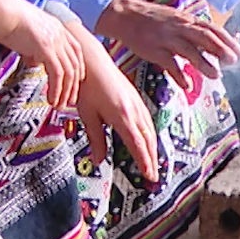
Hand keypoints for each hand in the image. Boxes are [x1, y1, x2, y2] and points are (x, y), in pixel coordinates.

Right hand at [0, 0, 84, 108]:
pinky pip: (57, 74)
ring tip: (59, 104)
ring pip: (69, 72)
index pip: (76, 52)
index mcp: (59, 29)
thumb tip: (35, 63)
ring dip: (65, 92)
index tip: (76, 82)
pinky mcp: (46, 49)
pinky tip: (52, 98)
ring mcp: (55, 41)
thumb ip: (35, 51)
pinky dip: (57, 89)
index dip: (78, 68)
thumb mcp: (28, 37)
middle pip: (75, 64)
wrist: (3, 12)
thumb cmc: (10, 22)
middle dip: (73, 86)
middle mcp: (60, 35)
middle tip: (69, 100)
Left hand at [66, 21, 159, 184]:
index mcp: (122, 116)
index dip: (144, 162)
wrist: (92, 60)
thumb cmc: (86, 86)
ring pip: (150, 130)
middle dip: (152, 159)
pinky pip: (147, 120)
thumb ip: (96, 139)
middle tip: (153, 177)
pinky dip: (150, 135)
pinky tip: (147, 140)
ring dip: (152, 148)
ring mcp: (137, 103)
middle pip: (148, 140)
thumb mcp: (87, 115)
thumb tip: (99, 160)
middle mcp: (133, 110)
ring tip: (152, 163)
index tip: (149, 176)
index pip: (137, 145)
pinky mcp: (136, 98)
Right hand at [94, 0, 239, 98]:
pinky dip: (178, 75)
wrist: (124, 15)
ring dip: (203, 63)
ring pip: (188, 50)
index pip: (212, 29)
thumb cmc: (152, 19)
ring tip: (216, 75)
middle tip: (234, 61)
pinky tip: (187, 85)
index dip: (228, 40)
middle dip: (221, 49)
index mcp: (186, 20)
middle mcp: (179, 27)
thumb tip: (213, 42)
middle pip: (204, 37)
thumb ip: (193, 30)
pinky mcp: (153, 49)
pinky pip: (168, 63)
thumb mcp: (176, 19)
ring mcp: (166, 38)